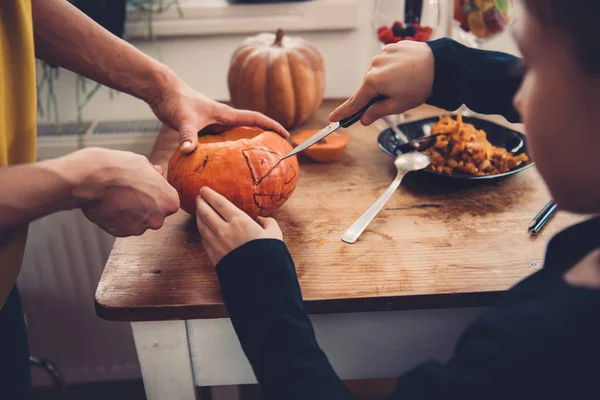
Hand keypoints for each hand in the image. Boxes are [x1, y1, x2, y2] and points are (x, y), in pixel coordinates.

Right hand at [71, 147, 179, 236]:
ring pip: (139, 221)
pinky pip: (124, 226)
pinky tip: (110, 205)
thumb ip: (154, 173)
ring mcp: (139, 228)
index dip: (157, 193)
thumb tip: (159, 172)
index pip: (169, 201)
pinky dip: (119, 218)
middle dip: (146, 205)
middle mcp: (158, 219)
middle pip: (155, 213)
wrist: (90, 179)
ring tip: (118, 196)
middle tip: (130, 191)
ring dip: (132, 212)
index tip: (145, 186)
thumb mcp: (142, 163)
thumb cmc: (118, 168)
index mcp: (169, 202)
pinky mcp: (122, 233)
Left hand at [149, 78, 288, 153]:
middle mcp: (223, 118)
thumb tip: (188, 151)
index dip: (272, 126)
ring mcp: (214, 123)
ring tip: (256, 162)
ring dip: (247, 145)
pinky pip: (221, 142)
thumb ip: (187, 136)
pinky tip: (225, 165)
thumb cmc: (176, 101)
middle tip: (276, 152)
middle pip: (250, 128)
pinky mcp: (203, 127)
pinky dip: (227, 151)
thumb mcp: (184, 119)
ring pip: (236, 136)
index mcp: (225, 114)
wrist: (162, 90)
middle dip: (265, 138)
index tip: (286, 135)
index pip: (255, 119)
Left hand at [195, 187, 282, 265]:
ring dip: (199, 216)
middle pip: (206, 212)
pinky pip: (204, 240)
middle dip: (201, 203)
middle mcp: (225, 230)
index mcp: (240, 221)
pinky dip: (202, 231)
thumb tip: (260, 219)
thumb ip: (267, 222)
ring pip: (202, 226)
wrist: (260, 279)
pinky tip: (203, 229)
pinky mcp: (214, 256)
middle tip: (198, 197)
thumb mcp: (274, 234)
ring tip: (198, 211)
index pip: (220, 203)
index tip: (204, 189)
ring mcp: (217, 243)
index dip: (210, 195)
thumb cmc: (270, 254)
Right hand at [328, 41, 434, 125]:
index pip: (355, 101)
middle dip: (374, 95)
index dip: (344, 112)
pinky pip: (387, 61)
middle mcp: (374, 65)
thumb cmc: (420, 87)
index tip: (332, 119)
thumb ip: (377, 112)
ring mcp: (382, 54)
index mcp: (373, 81)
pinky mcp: (392, 46)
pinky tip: (405, 72)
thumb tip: (364, 119)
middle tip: (390, 100)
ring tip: (403, 84)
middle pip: (368, 87)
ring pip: (377, 73)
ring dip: (384, 81)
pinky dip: (392, 69)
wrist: (441, 64)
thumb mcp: (398, 105)